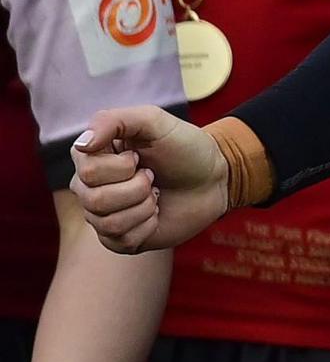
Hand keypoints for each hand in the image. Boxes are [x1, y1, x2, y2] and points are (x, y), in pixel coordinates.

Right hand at [71, 108, 232, 252]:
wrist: (214, 177)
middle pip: (95, 199)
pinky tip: (157, 212)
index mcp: (91, 158)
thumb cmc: (184, 146)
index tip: (140, 155)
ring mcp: (101, 215)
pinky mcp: (118, 239)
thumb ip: (113, 120)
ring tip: (156, 192)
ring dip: (144, 205)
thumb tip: (82, 143)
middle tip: (153, 175)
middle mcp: (89, 188)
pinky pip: (122, 240)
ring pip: (108, 223)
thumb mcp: (154, 121)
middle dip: (138, 186)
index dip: (122, 166)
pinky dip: (148, 225)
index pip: (88, 171)